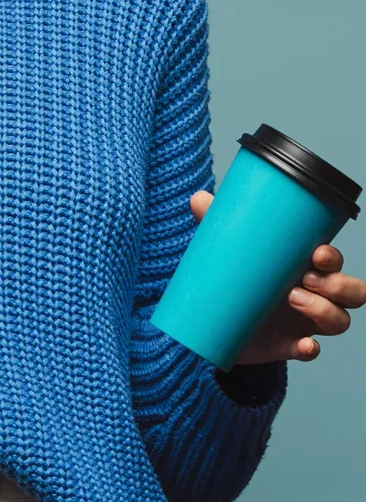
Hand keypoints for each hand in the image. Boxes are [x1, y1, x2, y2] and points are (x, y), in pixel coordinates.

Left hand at [190, 191, 365, 364]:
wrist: (213, 318)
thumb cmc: (232, 276)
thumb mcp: (226, 248)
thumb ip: (215, 222)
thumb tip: (198, 198)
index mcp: (301, 265)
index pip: (333, 261)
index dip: (333, 258)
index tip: (316, 253)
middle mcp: (311, 293)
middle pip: (352, 292)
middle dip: (338, 285)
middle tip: (305, 279)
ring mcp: (303, 322)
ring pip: (339, 321)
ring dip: (325, 311)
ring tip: (294, 300)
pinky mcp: (289, 346)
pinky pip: (311, 351)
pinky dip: (311, 349)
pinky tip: (304, 346)